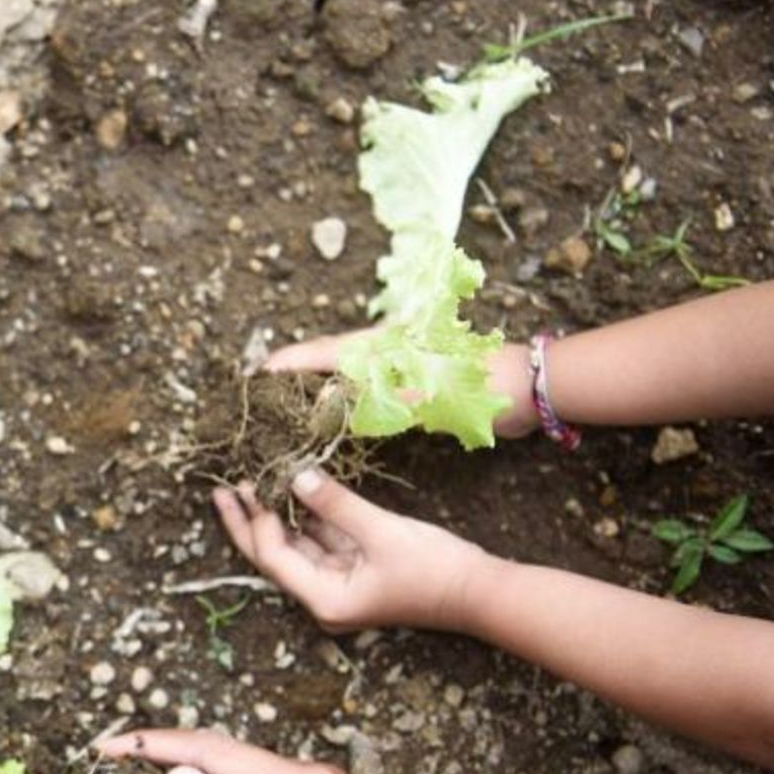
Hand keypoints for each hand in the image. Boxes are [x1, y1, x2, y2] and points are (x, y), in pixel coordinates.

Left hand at [214, 467, 490, 632]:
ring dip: (276, 515)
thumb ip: (335, 504)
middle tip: (222, 490)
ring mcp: (338, 584)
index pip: (274, 557)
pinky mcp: (354, 569)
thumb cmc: (435, 569)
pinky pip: (321, 541)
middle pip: (273, 556)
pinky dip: (307, 516)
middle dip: (249, 522)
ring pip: (295, 546)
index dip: (259, 519)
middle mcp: (323, 597)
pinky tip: (291, 488)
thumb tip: (295, 475)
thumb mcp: (381, 531)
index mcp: (324, 600)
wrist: (480, 592)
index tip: (249, 482)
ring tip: (251, 480)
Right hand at [266, 331, 538, 437]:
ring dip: (309, 398)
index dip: (278, 369)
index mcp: (372, 346)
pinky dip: (336, 409)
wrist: (525, 387)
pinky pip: (358, 396)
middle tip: (256, 412)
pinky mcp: (406, 386)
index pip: (311, 354)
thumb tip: (315, 409)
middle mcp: (375, 351)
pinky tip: (325, 428)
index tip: (248, 386)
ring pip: (336, 381)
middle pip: (318, 365)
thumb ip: (364, 401)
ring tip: (280, 422)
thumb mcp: (413, 396)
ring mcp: (391, 368)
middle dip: (286, 385)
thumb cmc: (469, 385)